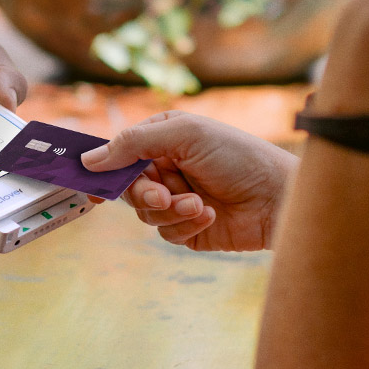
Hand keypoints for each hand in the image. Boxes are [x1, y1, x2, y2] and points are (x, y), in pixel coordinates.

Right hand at [81, 111, 296, 250]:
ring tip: (199, 204)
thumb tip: (89, 159)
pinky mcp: (188, 229)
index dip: (106, 169)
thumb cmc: (239, 157)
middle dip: (145, 193)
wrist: (279, 198)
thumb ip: (134, 143)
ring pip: (145, 213)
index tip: (92, 184)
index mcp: (164, 140)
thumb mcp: (186, 135)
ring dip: (171, 211)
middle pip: (128, 188)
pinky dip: (185, 226)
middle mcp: (167, 169)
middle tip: (163, 195)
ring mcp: (177, 200)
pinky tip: (209, 215)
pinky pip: (166, 233)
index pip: (121, 153)